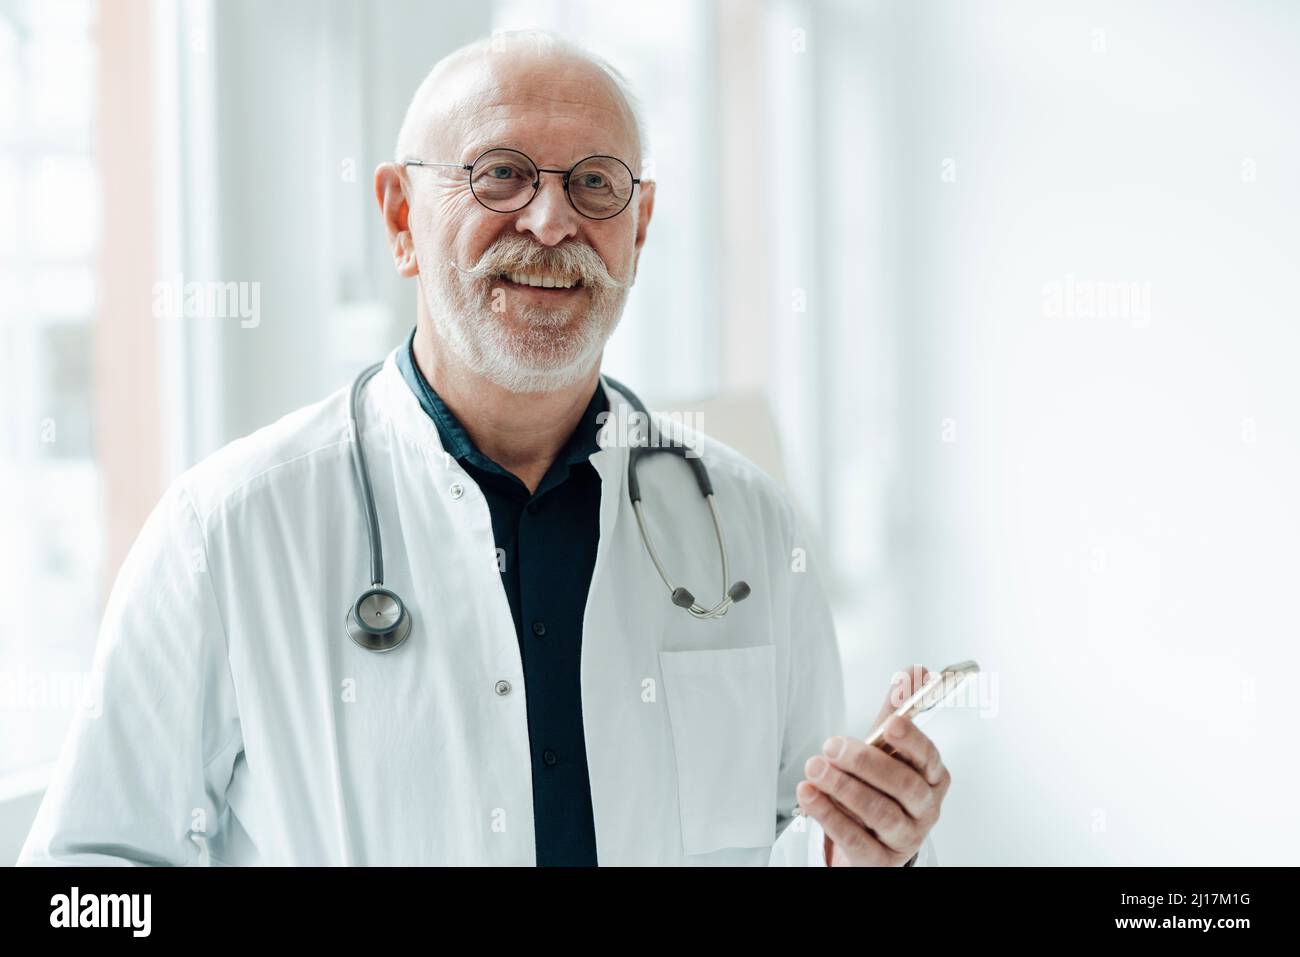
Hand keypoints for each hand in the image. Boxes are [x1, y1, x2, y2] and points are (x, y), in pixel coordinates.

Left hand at [796, 664, 950, 866]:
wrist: (870, 839)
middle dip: (865, 763)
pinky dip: (830, 815)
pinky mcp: (880, 861)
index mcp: (932, 778)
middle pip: (903, 785)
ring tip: (814, 769)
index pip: (928, 757)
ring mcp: (905, 838)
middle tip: (832, 747)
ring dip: (843, 788)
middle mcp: (925, 810)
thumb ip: (895, 714)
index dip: (911, 740)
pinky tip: (809, 796)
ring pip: (880, 813)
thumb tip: (912, 671)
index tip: (890, 723)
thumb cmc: (881, 788)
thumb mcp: (887, 752)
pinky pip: (856, 839)